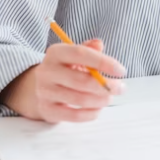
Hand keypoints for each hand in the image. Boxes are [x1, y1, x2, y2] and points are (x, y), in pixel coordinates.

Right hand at [0, 38, 126, 122]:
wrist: (38, 88)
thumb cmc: (64, 69)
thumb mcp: (74, 55)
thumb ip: (88, 49)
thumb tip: (99, 44)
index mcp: (55, 53)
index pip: (80, 54)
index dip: (103, 62)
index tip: (121, 71)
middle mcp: (47, 71)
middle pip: (82, 80)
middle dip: (106, 86)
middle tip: (120, 88)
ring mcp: (45, 92)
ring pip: (80, 99)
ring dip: (101, 100)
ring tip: (109, 98)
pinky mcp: (47, 110)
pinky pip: (74, 115)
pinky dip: (91, 113)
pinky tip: (98, 109)